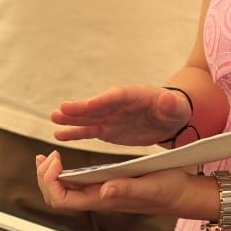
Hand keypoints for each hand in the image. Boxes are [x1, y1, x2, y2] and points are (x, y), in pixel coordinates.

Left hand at [35, 148, 208, 217]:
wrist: (182, 195)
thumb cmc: (169, 191)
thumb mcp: (150, 185)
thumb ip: (127, 189)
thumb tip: (103, 191)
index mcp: (104, 199)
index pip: (62, 200)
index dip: (50, 181)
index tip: (56, 159)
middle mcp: (99, 199)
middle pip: (57, 197)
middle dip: (44, 178)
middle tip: (46, 156)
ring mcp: (101, 193)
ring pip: (64, 191)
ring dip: (50, 175)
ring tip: (48, 157)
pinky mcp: (107, 186)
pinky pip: (76, 184)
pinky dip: (63, 172)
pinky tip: (64, 161)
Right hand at [50, 84, 190, 146]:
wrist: (169, 118)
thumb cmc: (173, 109)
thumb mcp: (175, 106)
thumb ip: (169, 104)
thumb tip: (168, 99)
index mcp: (133, 95)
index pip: (115, 97)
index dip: (101, 101)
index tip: (87, 105)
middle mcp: (117, 104)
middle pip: (97, 106)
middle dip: (80, 109)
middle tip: (61, 110)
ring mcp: (110, 117)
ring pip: (88, 118)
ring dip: (72, 119)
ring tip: (54, 118)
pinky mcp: (107, 129)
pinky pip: (89, 131)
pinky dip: (75, 132)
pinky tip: (59, 134)